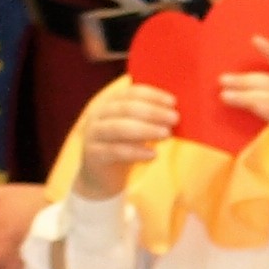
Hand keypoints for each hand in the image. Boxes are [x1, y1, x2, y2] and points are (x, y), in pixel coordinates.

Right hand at [74, 81, 179, 201]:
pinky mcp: (93, 154)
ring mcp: (93, 134)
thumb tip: (175, 114)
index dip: (153, 95)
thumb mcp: (138, 129)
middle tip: (175, 118)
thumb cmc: (126, 146)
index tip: (173, 102)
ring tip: (166, 134)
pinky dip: (137, 152)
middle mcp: (98, 114)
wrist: (103, 176)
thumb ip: (151, 119)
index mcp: (110, 103)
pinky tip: (153, 154)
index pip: (131, 93)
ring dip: (146, 130)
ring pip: (119, 128)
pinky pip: (116, 151)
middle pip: (126, 108)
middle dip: (153, 112)